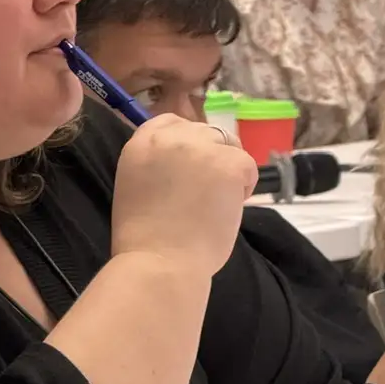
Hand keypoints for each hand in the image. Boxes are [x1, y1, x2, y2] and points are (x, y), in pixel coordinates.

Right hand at [108, 113, 256, 277]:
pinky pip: (248, 167)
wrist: (159, 261)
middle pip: (204, 131)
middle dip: (210, 155)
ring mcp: (202, 147)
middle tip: (206, 190)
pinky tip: (226, 210)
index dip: (186, 142)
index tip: (188, 167)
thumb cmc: (142, 238)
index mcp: (140, 142)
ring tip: (216, 202)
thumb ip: (156, 166)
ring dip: (228, 169)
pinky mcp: (230, 163)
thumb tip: (185, 166)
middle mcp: (170, 136)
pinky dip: (244, 188)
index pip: (171, 121)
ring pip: (229, 146)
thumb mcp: (136, 186)